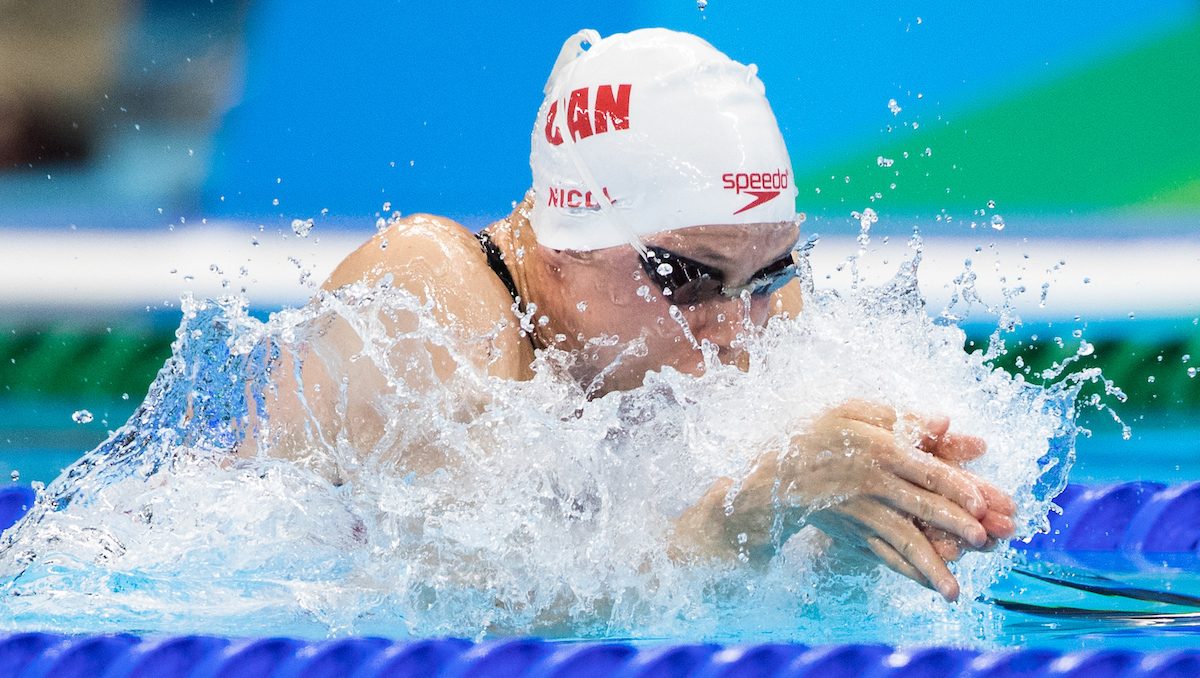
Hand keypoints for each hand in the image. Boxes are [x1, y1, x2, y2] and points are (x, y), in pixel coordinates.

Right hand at [710, 400, 1008, 600]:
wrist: (775, 474)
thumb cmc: (818, 434)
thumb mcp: (853, 411)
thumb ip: (901, 417)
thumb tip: (945, 421)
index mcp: (880, 450)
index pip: (927, 470)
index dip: (956, 487)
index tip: (980, 504)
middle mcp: (873, 484)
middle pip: (922, 506)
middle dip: (955, 525)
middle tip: (985, 541)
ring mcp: (862, 513)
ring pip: (904, 540)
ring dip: (932, 564)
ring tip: (955, 591)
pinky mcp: (853, 533)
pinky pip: (885, 555)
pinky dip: (909, 572)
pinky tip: (930, 585)